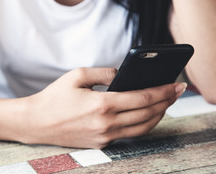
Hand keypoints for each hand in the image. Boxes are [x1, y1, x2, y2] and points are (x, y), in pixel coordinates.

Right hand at [22, 68, 185, 148]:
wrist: (37, 122)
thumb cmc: (55, 97)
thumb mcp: (77, 75)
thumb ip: (104, 72)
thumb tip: (123, 74)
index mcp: (102, 104)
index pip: (142, 98)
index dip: (162, 91)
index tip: (175, 84)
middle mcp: (106, 123)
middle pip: (147, 114)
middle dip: (166, 102)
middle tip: (178, 92)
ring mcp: (105, 136)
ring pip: (142, 128)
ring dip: (159, 115)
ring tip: (167, 103)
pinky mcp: (101, 143)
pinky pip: (130, 134)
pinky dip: (143, 124)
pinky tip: (148, 115)